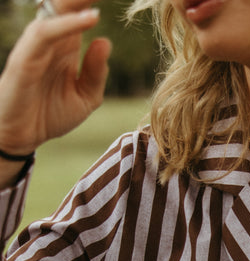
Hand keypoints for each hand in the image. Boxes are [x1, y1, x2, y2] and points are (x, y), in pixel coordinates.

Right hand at [0, 0, 110, 158]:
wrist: (22, 137)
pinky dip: (67, 24)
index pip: (82, 9)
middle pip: (68, 3)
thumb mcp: (84, 98)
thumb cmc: (49, 115)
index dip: (94, 0)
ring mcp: (37, 46)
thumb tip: (105, 41)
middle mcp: (52, 39)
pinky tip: (90, 18)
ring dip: (79, 0)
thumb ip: (96, 73)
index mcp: (67, 44)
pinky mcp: (25, 58)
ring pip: (56, 9)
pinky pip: (44, 33)